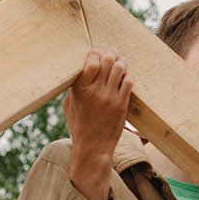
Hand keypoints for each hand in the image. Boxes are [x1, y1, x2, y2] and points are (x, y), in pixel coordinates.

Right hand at [63, 49, 132, 199]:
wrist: (93, 146)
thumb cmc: (79, 125)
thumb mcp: (69, 104)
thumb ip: (74, 87)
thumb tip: (81, 69)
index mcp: (79, 89)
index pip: (91, 61)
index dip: (96, 53)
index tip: (97, 54)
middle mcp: (95, 91)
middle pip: (107, 60)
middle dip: (110, 54)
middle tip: (111, 55)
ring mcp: (109, 97)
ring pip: (120, 68)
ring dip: (121, 63)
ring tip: (120, 65)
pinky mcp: (122, 104)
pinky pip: (129, 81)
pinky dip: (128, 76)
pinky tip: (125, 79)